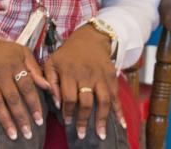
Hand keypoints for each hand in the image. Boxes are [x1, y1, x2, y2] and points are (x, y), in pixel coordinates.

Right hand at [0, 36, 49, 140]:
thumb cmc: (4, 51)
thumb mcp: (21, 52)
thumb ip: (34, 69)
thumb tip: (47, 86)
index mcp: (14, 64)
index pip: (26, 86)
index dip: (33, 104)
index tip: (40, 120)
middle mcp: (1, 74)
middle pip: (12, 98)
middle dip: (21, 117)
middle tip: (29, 134)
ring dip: (6, 122)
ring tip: (15, 136)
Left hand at [43, 25, 124, 140]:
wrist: (90, 37)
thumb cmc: (68, 54)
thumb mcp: (52, 62)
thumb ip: (49, 81)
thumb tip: (56, 103)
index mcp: (69, 72)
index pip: (69, 97)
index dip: (68, 112)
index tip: (68, 123)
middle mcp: (86, 74)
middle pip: (86, 101)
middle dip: (84, 120)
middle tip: (82, 134)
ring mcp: (100, 75)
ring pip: (103, 100)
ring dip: (102, 119)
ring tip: (101, 134)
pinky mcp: (111, 75)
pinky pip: (116, 95)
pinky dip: (119, 110)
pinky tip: (121, 123)